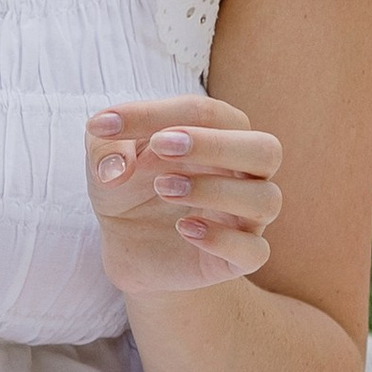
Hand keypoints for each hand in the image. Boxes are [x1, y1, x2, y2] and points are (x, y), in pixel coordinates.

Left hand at [86, 94, 281, 296]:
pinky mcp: (236, 258)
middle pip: (266, 150)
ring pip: (266, 199)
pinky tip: (183, 228)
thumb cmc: (128, 183)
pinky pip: (255, 251)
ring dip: (215, 190)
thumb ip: (105, 146)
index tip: (107, 125)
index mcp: (219, 134)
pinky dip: (223, 240)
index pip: (209, 113)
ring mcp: (245, 217)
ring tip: (164, 188)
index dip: (159, 114)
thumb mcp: (105, 157)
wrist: (125, 241)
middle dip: (216, 144)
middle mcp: (243, 173)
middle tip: (163, 146)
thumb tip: (115, 167)